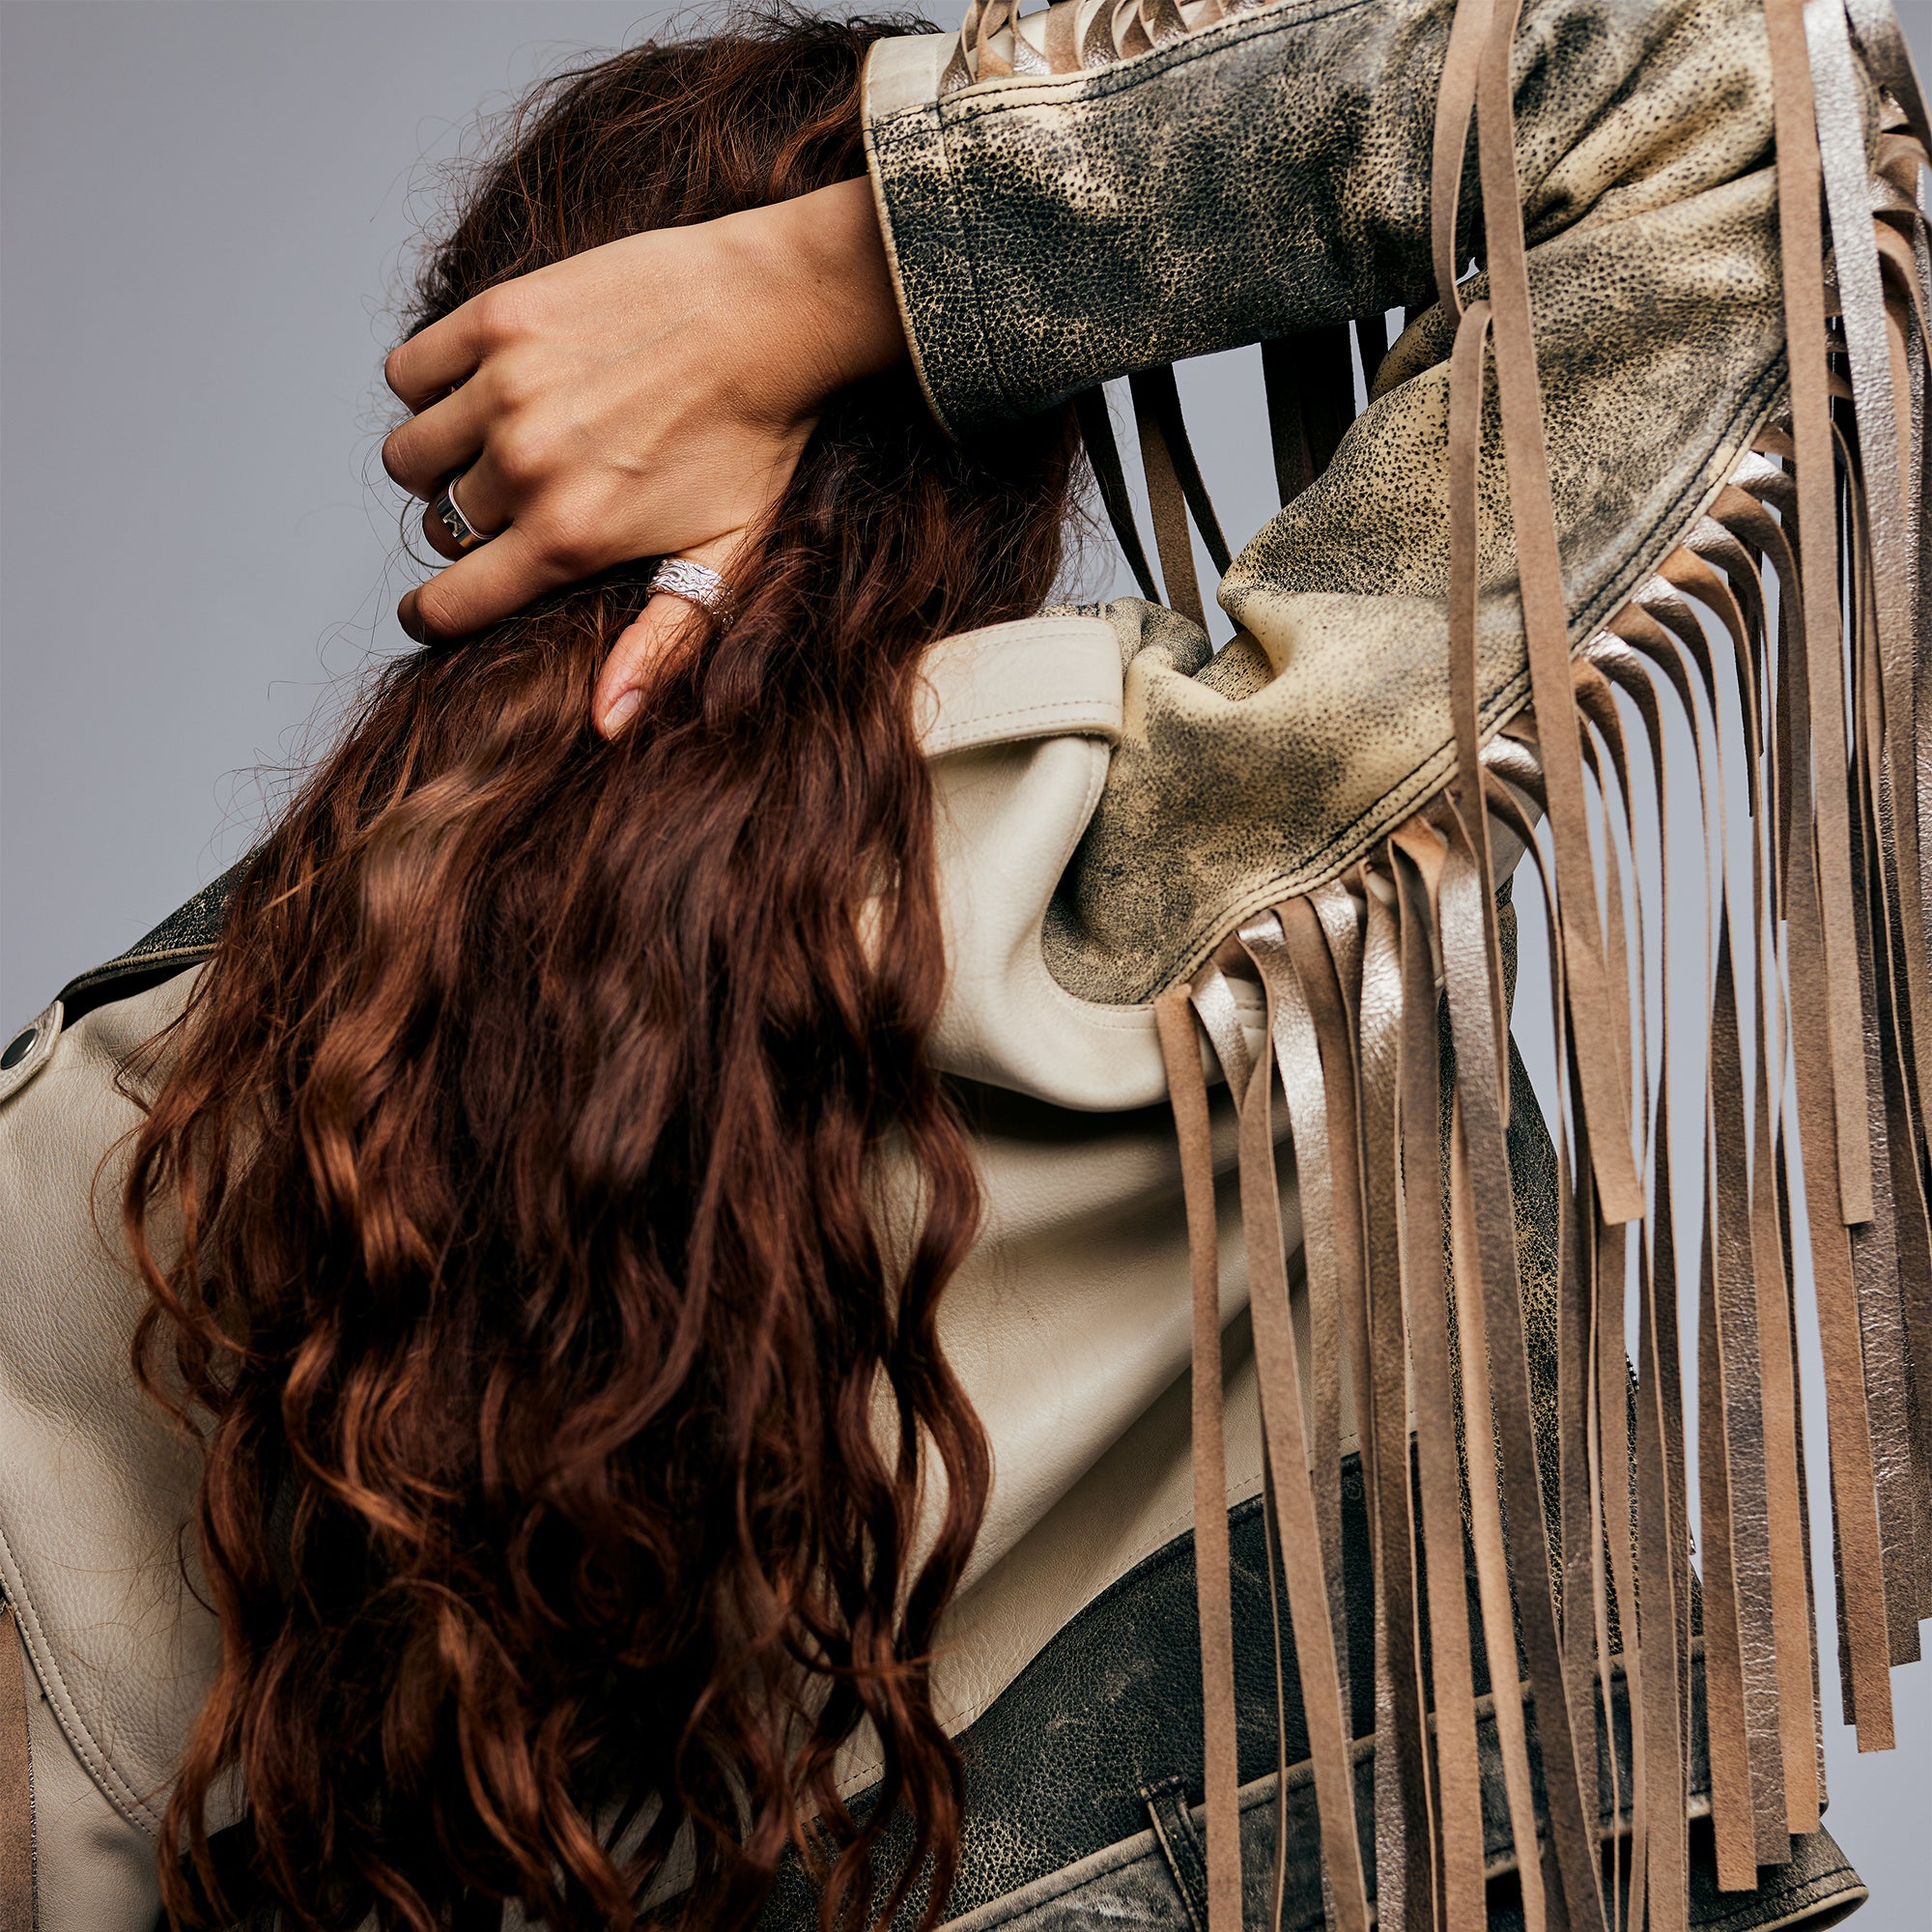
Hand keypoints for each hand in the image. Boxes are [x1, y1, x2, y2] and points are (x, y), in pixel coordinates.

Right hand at [381, 174, 906, 732]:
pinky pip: (406, 372)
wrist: (771, 315)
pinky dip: (425, 387)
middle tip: (518, 503)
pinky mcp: (497, 320)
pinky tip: (477, 390)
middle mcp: (526, 467)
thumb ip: (659, 644)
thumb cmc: (756, 441)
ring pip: (409, 454)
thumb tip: (606, 727)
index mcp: (569, 538)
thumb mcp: (722, 558)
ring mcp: (505, 388)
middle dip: (467, 527)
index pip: (447, 606)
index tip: (435, 611)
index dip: (433, 618)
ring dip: (436, 461)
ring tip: (491, 449)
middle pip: (437, 526)